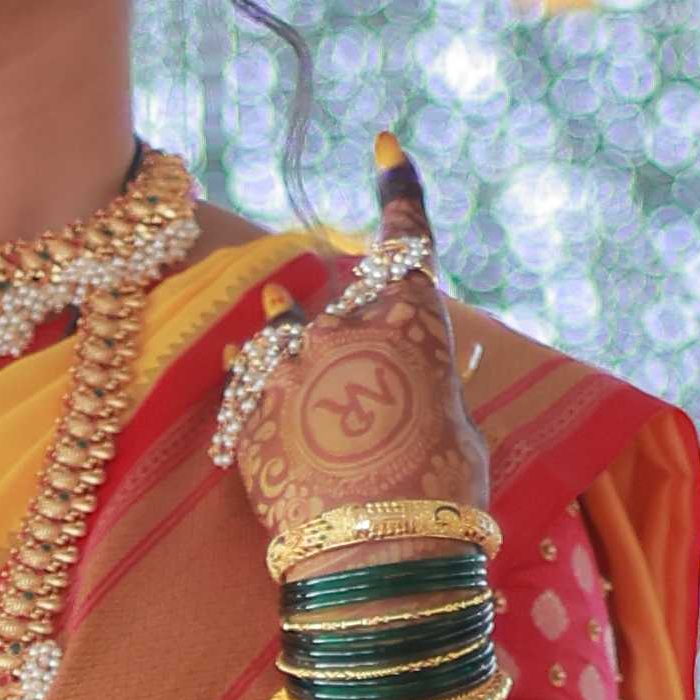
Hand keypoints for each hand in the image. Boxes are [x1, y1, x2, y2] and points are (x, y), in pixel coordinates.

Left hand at [227, 136, 488, 561]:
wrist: (377, 554)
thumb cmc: (441, 492)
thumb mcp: (459, 428)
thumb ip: (433, 387)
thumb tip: (418, 381)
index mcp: (408, 315)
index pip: (405, 233)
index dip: (399, 187)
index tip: (384, 146)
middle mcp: (342, 322)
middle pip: (345, 298)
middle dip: (356, 318)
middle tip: (370, 363)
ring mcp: (289, 367)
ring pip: (282, 330)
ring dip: (288, 326)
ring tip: (284, 320)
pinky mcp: (249, 416)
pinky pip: (245, 382)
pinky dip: (252, 378)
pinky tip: (241, 367)